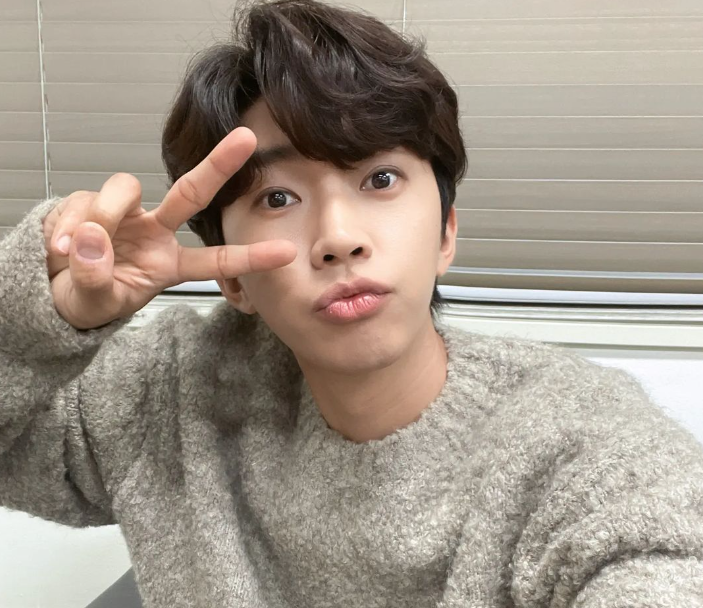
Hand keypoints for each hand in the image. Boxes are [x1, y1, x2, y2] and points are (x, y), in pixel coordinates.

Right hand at [42, 127, 295, 329]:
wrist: (51, 289)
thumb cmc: (88, 297)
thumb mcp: (94, 301)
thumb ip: (95, 277)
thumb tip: (92, 238)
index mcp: (169, 264)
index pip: (216, 260)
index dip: (250, 256)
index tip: (288, 252)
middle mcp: (155, 232)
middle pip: (191, 192)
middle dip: (219, 164)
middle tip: (247, 138)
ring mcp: (126, 213)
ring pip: (126, 188)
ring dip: (102, 214)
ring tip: (71, 250)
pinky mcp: (92, 201)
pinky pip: (83, 201)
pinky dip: (67, 225)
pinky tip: (57, 248)